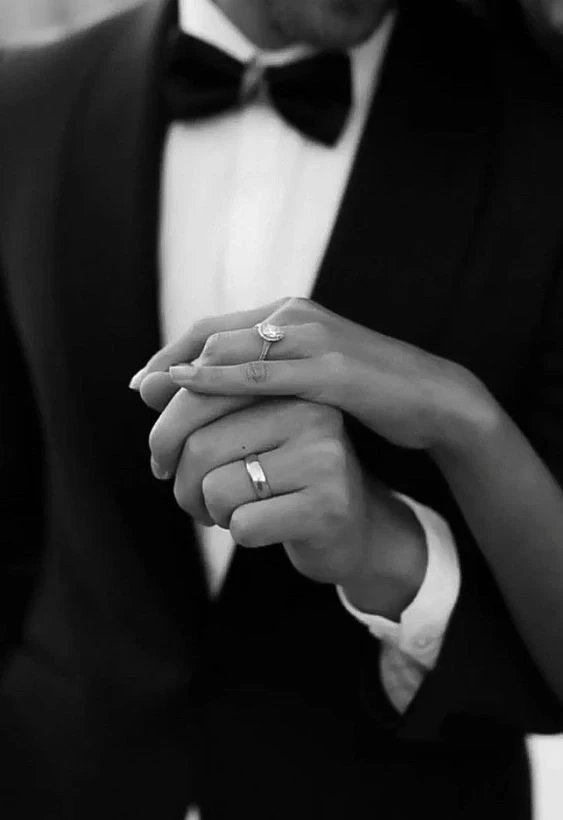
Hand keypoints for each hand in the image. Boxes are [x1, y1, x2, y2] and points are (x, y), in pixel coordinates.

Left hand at [133, 297, 499, 458]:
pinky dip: (222, 380)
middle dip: (171, 365)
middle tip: (140, 394)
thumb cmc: (370, 389)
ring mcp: (313, 340)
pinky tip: (193, 390)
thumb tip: (227, 390)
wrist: (432, 396)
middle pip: (212, 336)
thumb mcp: (313, 376)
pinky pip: (265, 374)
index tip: (145, 381)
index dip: (174, 351)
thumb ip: (271, 375)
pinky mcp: (331, 370)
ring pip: (230, 349)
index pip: (215, 329)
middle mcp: (294, 317)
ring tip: (155, 403)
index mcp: (289, 316)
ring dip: (187, 377)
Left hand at [147, 389, 426, 616]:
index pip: (201, 393)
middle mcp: (311, 413)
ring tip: (229, 510)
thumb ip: (198, 405)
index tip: (161, 459)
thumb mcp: (246, 431)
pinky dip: (239, 533)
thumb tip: (144, 383)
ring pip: (216, 488)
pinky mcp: (327, 507)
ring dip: (208, 510)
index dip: (165, 432)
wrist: (352, 527)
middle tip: (187, 497)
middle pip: (201, 444)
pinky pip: (244, 524)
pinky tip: (263, 527)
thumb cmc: (287, 475)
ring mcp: (324, 460)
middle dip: (179, 481)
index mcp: (288, 385)